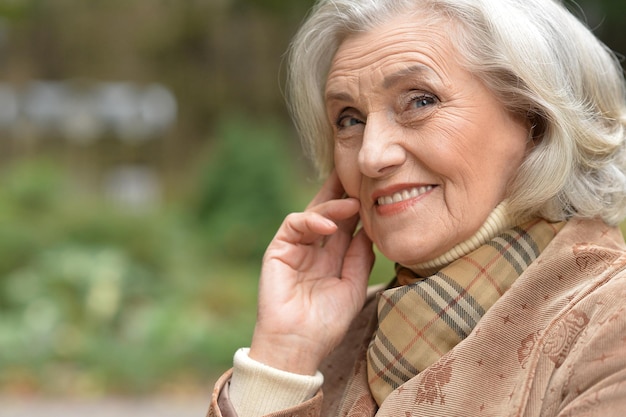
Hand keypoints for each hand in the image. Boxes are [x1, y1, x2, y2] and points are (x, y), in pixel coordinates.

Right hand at [249, 171, 374, 374]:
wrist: (299, 344)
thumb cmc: (327, 322)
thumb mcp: (353, 286)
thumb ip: (359, 257)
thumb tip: (369, 229)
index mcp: (332, 256)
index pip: (345, 223)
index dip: (357, 204)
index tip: (374, 187)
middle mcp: (314, 248)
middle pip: (328, 210)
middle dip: (342, 191)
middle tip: (358, 171)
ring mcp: (296, 247)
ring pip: (312, 213)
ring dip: (333, 206)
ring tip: (353, 204)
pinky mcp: (278, 249)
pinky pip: (294, 224)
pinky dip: (311, 220)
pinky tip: (329, 225)